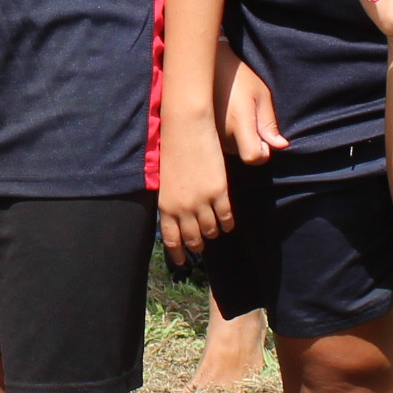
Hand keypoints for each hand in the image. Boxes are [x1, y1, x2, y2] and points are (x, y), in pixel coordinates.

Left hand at [158, 109, 231, 258]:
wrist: (186, 129)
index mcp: (166, 205)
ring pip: (211, 229)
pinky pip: (226, 216)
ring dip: (213, 234)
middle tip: (200, 247)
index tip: (181, 262)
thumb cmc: (171, 149)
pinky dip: (227, 223)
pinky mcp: (219, 192)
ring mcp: (202, 201)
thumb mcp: (165, 181)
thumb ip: (171, 201)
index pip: (172, 238)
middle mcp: (183, 208)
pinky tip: (228, 224)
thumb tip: (176, 216)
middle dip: (197, 245)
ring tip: (214, 234)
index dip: (177, 253)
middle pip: (193, 237)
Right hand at [215, 44, 286, 163]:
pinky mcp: (202, 133)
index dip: (264, 153)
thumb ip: (269, 123)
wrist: (209, 67)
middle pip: (244, 156)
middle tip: (251, 120)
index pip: (253, 157)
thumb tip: (281, 145)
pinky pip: (220, 145)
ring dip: (240, 141)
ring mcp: (210, 134)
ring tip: (237, 116)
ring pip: (232, 151)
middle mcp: (222, 133)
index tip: (266, 137)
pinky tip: (226, 118)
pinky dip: (228, 137)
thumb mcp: (261, 95)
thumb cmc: (239, 77)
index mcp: (239, 123)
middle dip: (253, 145)